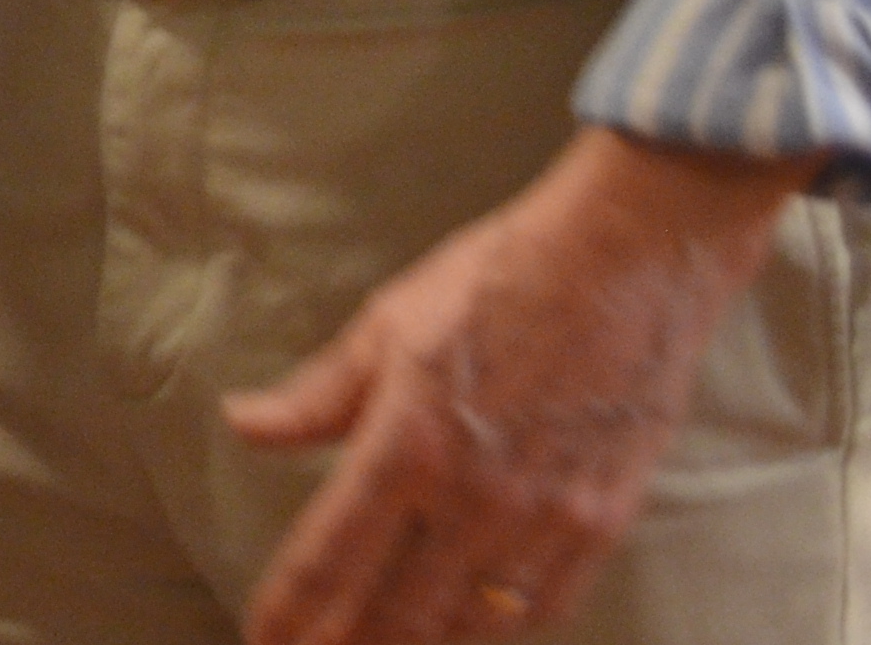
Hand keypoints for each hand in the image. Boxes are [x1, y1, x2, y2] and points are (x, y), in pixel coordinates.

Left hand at [223, 126, 814, 641]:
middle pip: (398, 612)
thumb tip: (244, 424)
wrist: (626, 263)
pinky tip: (469, 636)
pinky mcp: (601, 521)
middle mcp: (475, 495)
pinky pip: (543, 608)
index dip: (291, 612)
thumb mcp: (386, 325)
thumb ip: (317, 396)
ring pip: (470, 625)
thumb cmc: (496, 281)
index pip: (330, 555)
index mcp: (408, 442)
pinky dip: (498, 634)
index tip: (262, 641)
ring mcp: (545, 516)